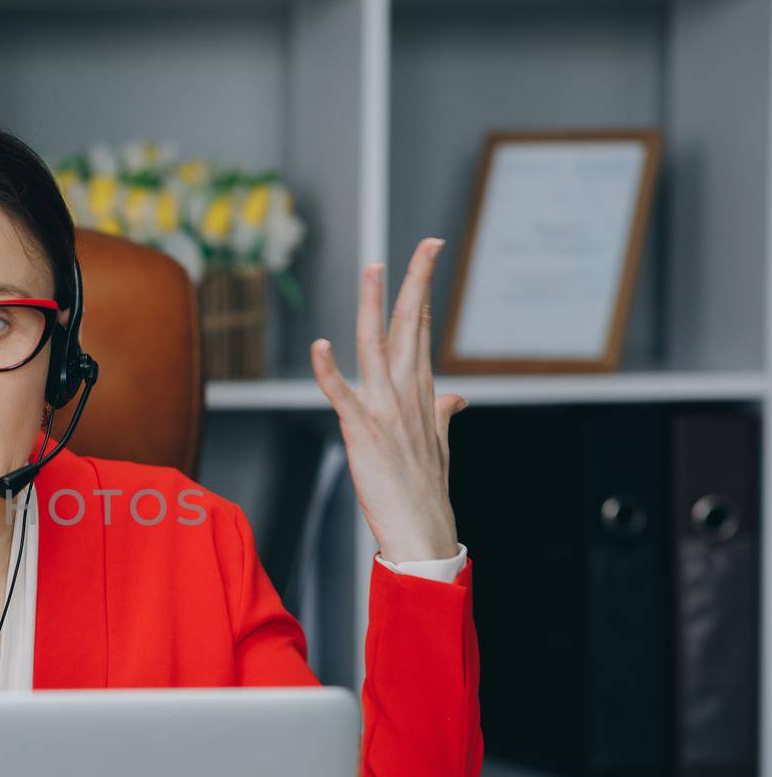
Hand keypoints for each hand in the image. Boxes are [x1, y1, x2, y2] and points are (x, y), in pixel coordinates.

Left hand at [309, 238, 464, 563]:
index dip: (423, 290)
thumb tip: (456, 397)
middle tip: (425, 243)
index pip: (422, 330)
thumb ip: (443, 415)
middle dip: (416, 283)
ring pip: (378, 347)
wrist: (422, 533)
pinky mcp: (362, 433)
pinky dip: (329, 371)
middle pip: (411, 327)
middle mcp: (407, 394)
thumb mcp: (438, 445)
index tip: (428, 252)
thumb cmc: (426, 491)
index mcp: (422, 393)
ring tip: (375, 268)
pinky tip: (320, 345)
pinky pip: (342, 395)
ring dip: (375, 307)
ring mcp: (386, 411)